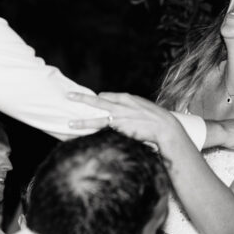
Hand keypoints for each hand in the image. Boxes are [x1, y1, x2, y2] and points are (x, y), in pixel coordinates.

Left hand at [67, 91, 183, 145]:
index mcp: (126, 98)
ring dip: (82, 121)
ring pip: (96, 118)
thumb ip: (131, 107)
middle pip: (97, 101)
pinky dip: (93, 134)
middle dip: (81, 99)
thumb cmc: (156, 118)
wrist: (165, 127)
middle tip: (68, 96)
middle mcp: (120, 105)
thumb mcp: (142, 107)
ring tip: (69, 124)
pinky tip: (84, 137)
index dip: (98, 100)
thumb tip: (124, 111)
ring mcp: (119, 118)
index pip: (106, 96)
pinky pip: (103, 132)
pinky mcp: (120, 130)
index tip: (92, 103)